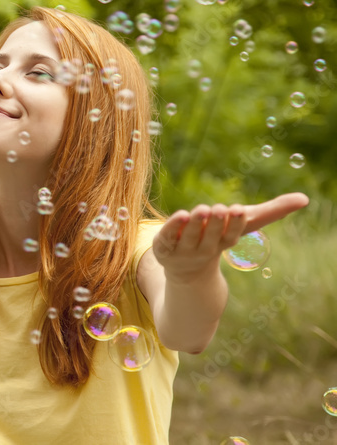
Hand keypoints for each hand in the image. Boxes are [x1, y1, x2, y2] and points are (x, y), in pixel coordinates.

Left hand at [152, 192, 309, 283]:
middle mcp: (204, 249)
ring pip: (188, 238)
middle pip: (211, 237)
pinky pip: (165, 238)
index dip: (235, 224)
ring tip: (201, 210)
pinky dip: (171, 228)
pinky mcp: (163, 248)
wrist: (186, 269)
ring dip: (194, 224)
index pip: (232, 235)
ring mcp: (183, 251)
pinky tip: (179, 215)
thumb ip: (272, 211)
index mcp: (224, 243)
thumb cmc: (219, 238)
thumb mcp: (243, 223)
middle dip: (216, 223)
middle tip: (220, 208)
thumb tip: (306, 199)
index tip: (239, 209)